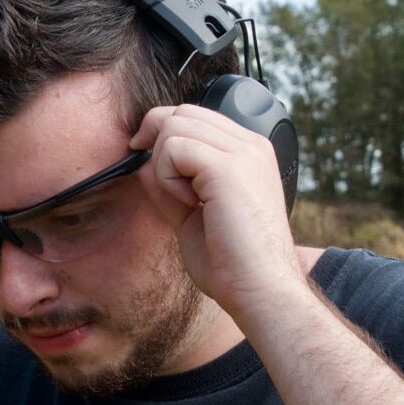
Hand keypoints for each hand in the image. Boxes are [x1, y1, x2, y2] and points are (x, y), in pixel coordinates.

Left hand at [129, 104, 305, 315]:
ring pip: (175, 125)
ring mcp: (243, 152)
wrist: (260, 291)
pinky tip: (191, 205)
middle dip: (158, 145)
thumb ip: (171, 185)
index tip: (148, 164)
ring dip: (165, 165)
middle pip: (182, 113)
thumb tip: (143, 162)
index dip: (164, 134)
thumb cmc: (232, 264)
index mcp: (249, 154)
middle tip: (166, 188)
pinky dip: (168, 177)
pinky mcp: (228, 167)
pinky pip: (174, 147)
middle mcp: (250, 145)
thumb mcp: (192, 215)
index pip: (196, 117)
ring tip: (187, 202)